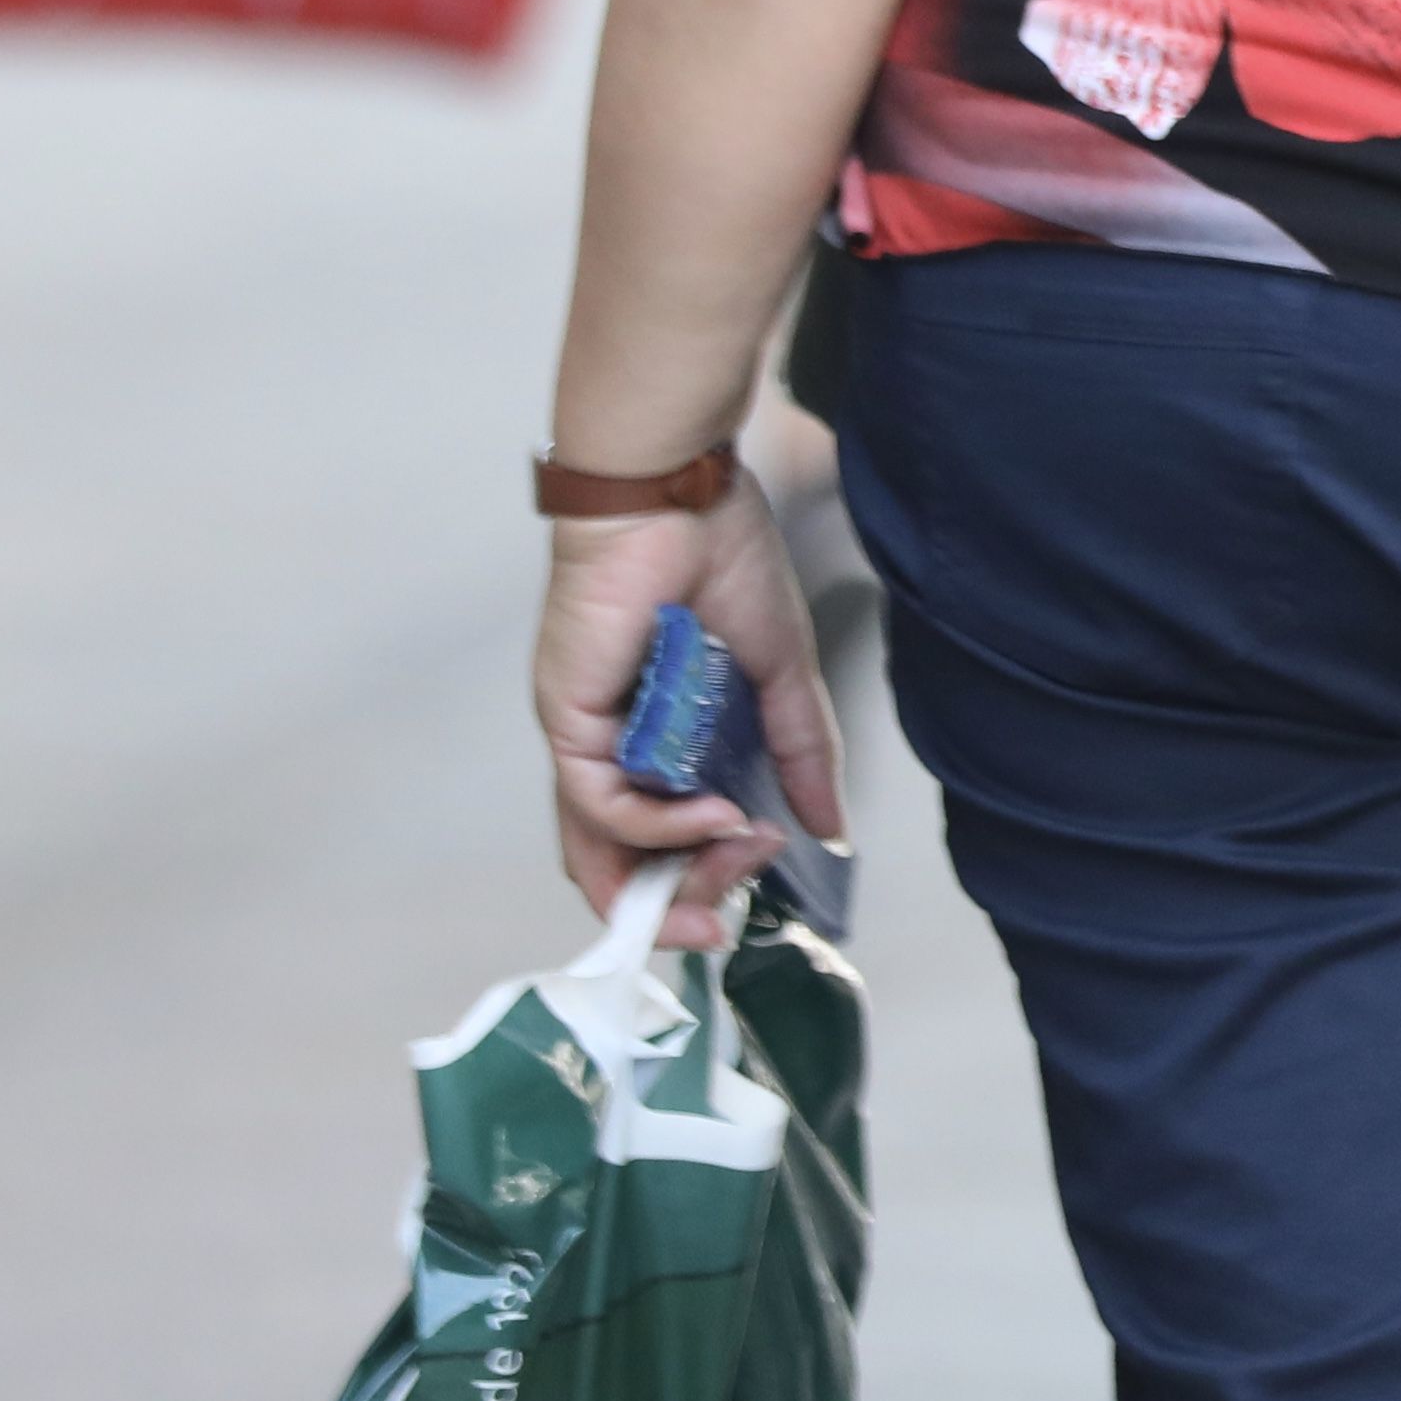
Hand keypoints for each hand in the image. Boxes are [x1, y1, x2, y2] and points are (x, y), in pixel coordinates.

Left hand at [533, 470, 849, 943]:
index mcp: (656, 735)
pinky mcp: (570, 720)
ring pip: (598, 848)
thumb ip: (801, 751)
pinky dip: (657, 825)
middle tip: (735, 907)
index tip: (756, 890)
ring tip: (733, 865)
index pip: (657, 840)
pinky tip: (715, 816)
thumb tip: (831, 827)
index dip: (697, 882)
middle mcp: (611, 747)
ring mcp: (586, 737)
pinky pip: (601, 802)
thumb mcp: (781, 670)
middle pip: (620, 864)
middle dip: (679, 904)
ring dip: (665, 878)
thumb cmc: (723, 558)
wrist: (678, 493)